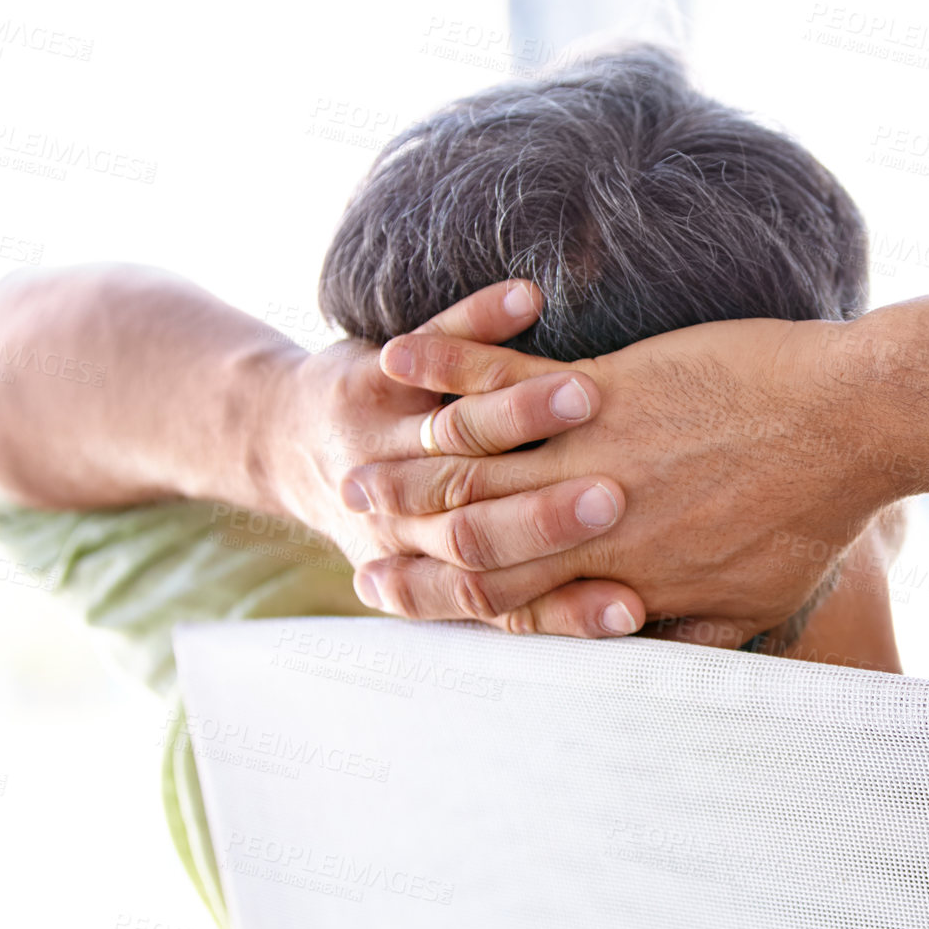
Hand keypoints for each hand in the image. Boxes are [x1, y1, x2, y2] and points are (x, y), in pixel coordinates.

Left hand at [259, 280, 646, 635]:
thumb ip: (544, 601)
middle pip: (481, 525)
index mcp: (439, 568)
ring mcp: (390, 441)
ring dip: (520, 413)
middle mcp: (405, 516)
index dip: (571, 608)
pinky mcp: (383, 374)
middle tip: (611, 500)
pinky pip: (436, 342)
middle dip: (547, 516)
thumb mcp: (455, 572)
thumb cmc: (400, 515)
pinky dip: (478, 318)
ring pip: (458, 430)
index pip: (513, 601)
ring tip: (582, 397)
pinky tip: (526, 300)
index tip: (629, 607)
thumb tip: (637, 628)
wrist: (291, 443)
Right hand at [344, 316, 914, 644]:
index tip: (395, 596)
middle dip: (406, 541)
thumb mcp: (759, 598)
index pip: (513, 605)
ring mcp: (596, 455)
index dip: (446, 603)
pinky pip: (506, 381)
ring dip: (405, 465)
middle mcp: (596, 530)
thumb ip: (696, 628)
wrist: (858, 423)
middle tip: (352, 532)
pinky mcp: (609, 388)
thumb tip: (656, 652)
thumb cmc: (818, 510)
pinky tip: (398, 358)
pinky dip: (447, 369)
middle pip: (474, 545)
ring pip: (474, 471)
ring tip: (351, 457)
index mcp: (627, 580)